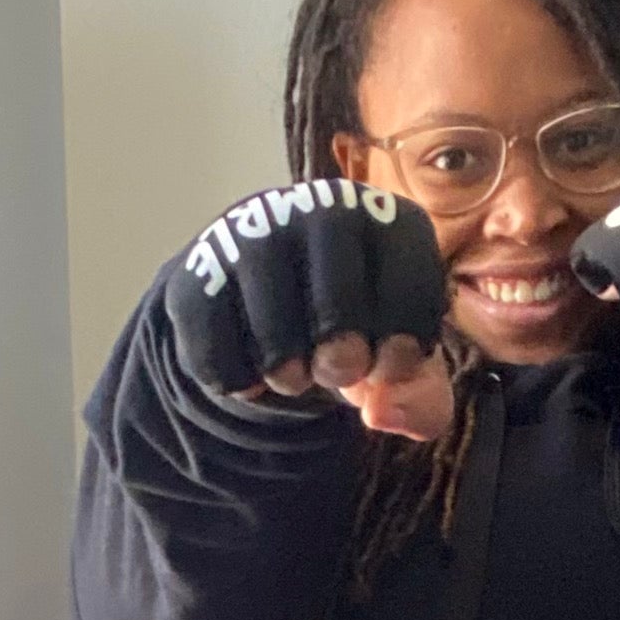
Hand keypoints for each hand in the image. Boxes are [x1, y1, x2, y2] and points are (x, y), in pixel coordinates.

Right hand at [164, 179, 452, 443]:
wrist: (268, 298)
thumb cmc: (353, 326)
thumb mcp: (397, 359)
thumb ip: (420, 395)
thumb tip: (382, 413)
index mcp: (387, 220)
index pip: (408, 279)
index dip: (402, 343)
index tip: (387, 367)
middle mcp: (321, 207)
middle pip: (338, 299)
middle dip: (342, 358)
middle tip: (337, 374)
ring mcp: (255, 231)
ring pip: (271, 320)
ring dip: (287, 374)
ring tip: (294, 376)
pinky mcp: (200, 269)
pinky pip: (216, 346)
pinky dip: (238, 381)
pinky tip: (252, 374)